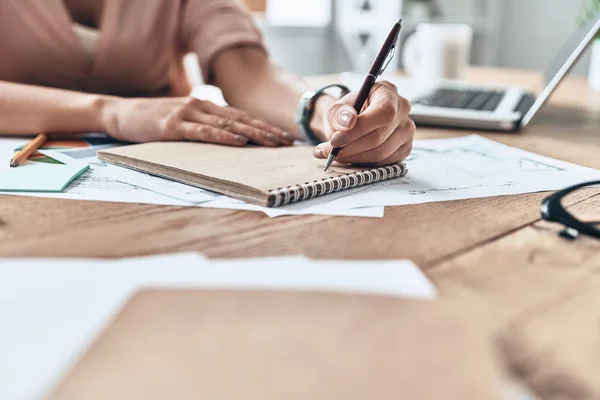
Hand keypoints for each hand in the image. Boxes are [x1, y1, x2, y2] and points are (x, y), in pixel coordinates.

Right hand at [102, 97, 294, 145]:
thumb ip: (204, 127)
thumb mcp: (184, 122)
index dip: (264, 126)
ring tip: (272, 143)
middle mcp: (202, 106)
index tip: (283, 137)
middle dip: (266, 131)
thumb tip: (228, 139)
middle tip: (286, 142)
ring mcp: (188, 114)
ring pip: (228, 125)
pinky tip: (239, 141)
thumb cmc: (153, 121)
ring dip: (253, 134)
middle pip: (241, 119)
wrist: (120, 113)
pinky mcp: (174, 125)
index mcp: (206, 106)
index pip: (242, 117)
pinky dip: (223, 136)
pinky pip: (203, 132)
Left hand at [313, 81, 414, 165]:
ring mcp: (407, 130)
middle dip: (350, 147)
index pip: (383, 112)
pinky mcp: (405, 148)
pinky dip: (363, 163)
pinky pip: (384, 163)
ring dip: (354, 158)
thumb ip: (338, 114)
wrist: (350, 124)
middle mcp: (403, 109)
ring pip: (381, 153)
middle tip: (329, 151)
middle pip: (379, 136)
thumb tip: (347, 122)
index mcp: (387, 91)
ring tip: (335, 155)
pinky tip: (350, 158)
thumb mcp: (335, 109)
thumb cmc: (345, 113)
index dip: (360, 129)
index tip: (336, 140)